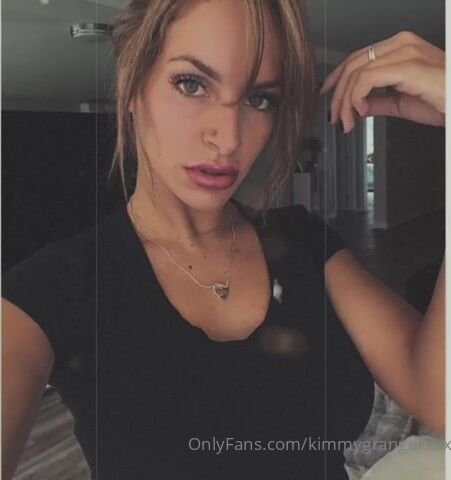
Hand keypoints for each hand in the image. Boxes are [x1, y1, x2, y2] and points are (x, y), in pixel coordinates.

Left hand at [320, 31, 444, 132]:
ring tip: (346, 121)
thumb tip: (359, 106)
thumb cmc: (442, 101)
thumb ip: (378, 102)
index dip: (338, 77)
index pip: (358, 58)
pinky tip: (360, 112)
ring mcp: (404, 52)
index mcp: (400, 48)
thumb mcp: (401, 102)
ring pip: (356, 73)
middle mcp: (401, 45)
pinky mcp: (407, 66)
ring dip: (344, 102)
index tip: (328, 95)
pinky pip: (366, 79)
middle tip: (335, 117)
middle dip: (337, 94)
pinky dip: (356, 98)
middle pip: (353, 64)